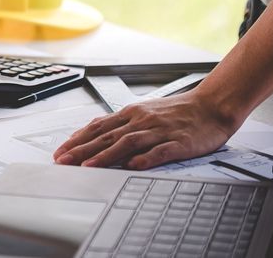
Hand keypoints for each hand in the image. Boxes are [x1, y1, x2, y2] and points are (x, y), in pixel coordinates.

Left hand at [52, 91, 238, 169]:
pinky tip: (132, 166)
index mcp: (131, 113)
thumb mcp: (144, 113)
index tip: (60, 151)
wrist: (211, 106)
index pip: (98, 126)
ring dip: (105, 155)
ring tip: (88, 166)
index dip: (77, 139)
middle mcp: (141, 120)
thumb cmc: (177, 112)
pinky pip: (160, 151)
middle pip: (107, 136)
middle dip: (82, 149)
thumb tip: (96, 136)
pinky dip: (145, 158)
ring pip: (128, 143)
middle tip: (63, 161)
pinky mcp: (179, 142)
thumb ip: (122, 125)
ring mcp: (159, 131)